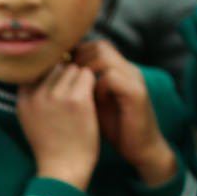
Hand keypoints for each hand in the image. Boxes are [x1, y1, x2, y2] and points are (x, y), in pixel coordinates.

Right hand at [16, 61, 100, 190]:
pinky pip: (87, 75)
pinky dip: (92, 85)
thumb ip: (34, 96)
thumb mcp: (30, 120)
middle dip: (67, 77)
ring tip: (81, 102)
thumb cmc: (52, 147)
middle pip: (57, 66)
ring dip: (80, 80)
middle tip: (73, 98)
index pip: (38, 69)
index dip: (52, 75)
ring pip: (73, 68)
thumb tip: (47, 68)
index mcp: (23, 99)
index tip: (60, 90)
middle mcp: (37, 94)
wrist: (63, 170)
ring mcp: (56, 96)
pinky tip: (91, 101)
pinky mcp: (77, 99)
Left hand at [71, 41, 177, 185]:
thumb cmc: (116, 129)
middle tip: (62, 78)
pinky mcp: (136, 93)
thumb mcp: (94, 105)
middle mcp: (128, 69)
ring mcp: (133, 79)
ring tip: (73, 89)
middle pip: (99, 46)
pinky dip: (97, 87)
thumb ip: (81, 90)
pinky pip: (111, 77)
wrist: (142, 149)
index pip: (95, 47)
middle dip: (77, 59)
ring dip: (84, 70)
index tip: (58, 71)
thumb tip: (54, 82)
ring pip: (104, 56)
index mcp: (119, 69)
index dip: (75, 55)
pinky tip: (89, 102)